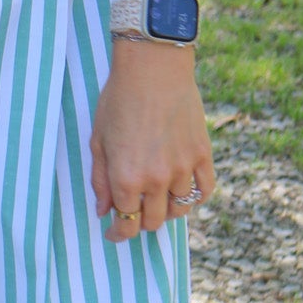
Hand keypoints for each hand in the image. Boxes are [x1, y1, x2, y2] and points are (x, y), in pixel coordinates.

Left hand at [89, 42, 215, 242]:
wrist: (153, 68)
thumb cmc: (119, 99)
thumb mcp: (98, 139)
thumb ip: (100, 179)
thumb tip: (104, 212)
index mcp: (126, 178)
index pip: (126, 224)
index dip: (118, 234)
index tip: (115, 233)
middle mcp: (156, 179)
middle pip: (153, 222)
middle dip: (141, 222)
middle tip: (134, 211)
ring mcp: (182, 168)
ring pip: (179, 210)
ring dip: (166, 210)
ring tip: (157, 198)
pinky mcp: (202, 155)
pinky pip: (203, 191)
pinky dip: (194, 197)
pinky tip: (182, 190)